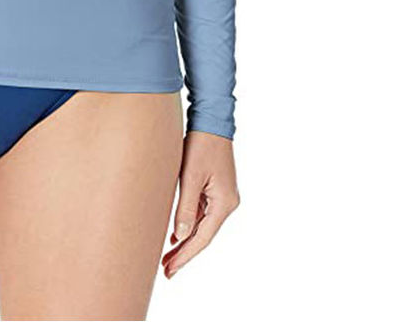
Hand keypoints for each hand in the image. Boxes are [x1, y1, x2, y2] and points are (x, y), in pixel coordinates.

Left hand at [162, 130, 239, 277]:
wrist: (211, 121)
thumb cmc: (200, 145)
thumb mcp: (190, 176)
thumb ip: (185, 208)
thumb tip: (180, 237)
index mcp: (224, 203)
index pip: (202, 238)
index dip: (185, 256)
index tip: (170, 270)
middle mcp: (226, 203)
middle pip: (204, 235)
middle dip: (184, 253)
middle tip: (166, 271)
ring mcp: (221, 196)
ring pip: (202, 226)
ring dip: (185, 240)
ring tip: (168, 257)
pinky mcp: (215, 188)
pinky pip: (201, 213)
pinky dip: (189, 225)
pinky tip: (177, 235)